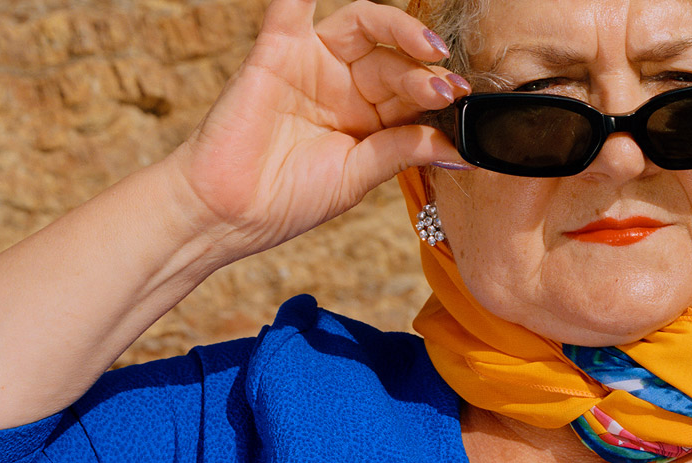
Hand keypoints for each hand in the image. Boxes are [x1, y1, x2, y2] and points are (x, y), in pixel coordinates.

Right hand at [169, 0, 467, 261]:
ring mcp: (312, 65)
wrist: (229, 214)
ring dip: (400, 31)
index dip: (438, 95)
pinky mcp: (276, 53)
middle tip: (446, 91)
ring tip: (429, 49)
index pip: (411, 93)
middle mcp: (344, 85)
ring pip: (363, 27)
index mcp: (367, 117)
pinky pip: (292, 11)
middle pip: (394, 61)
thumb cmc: (288, 199)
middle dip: (423, 75)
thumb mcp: (358, 177)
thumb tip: (460, 148)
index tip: (462, 105)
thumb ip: (403, 151)